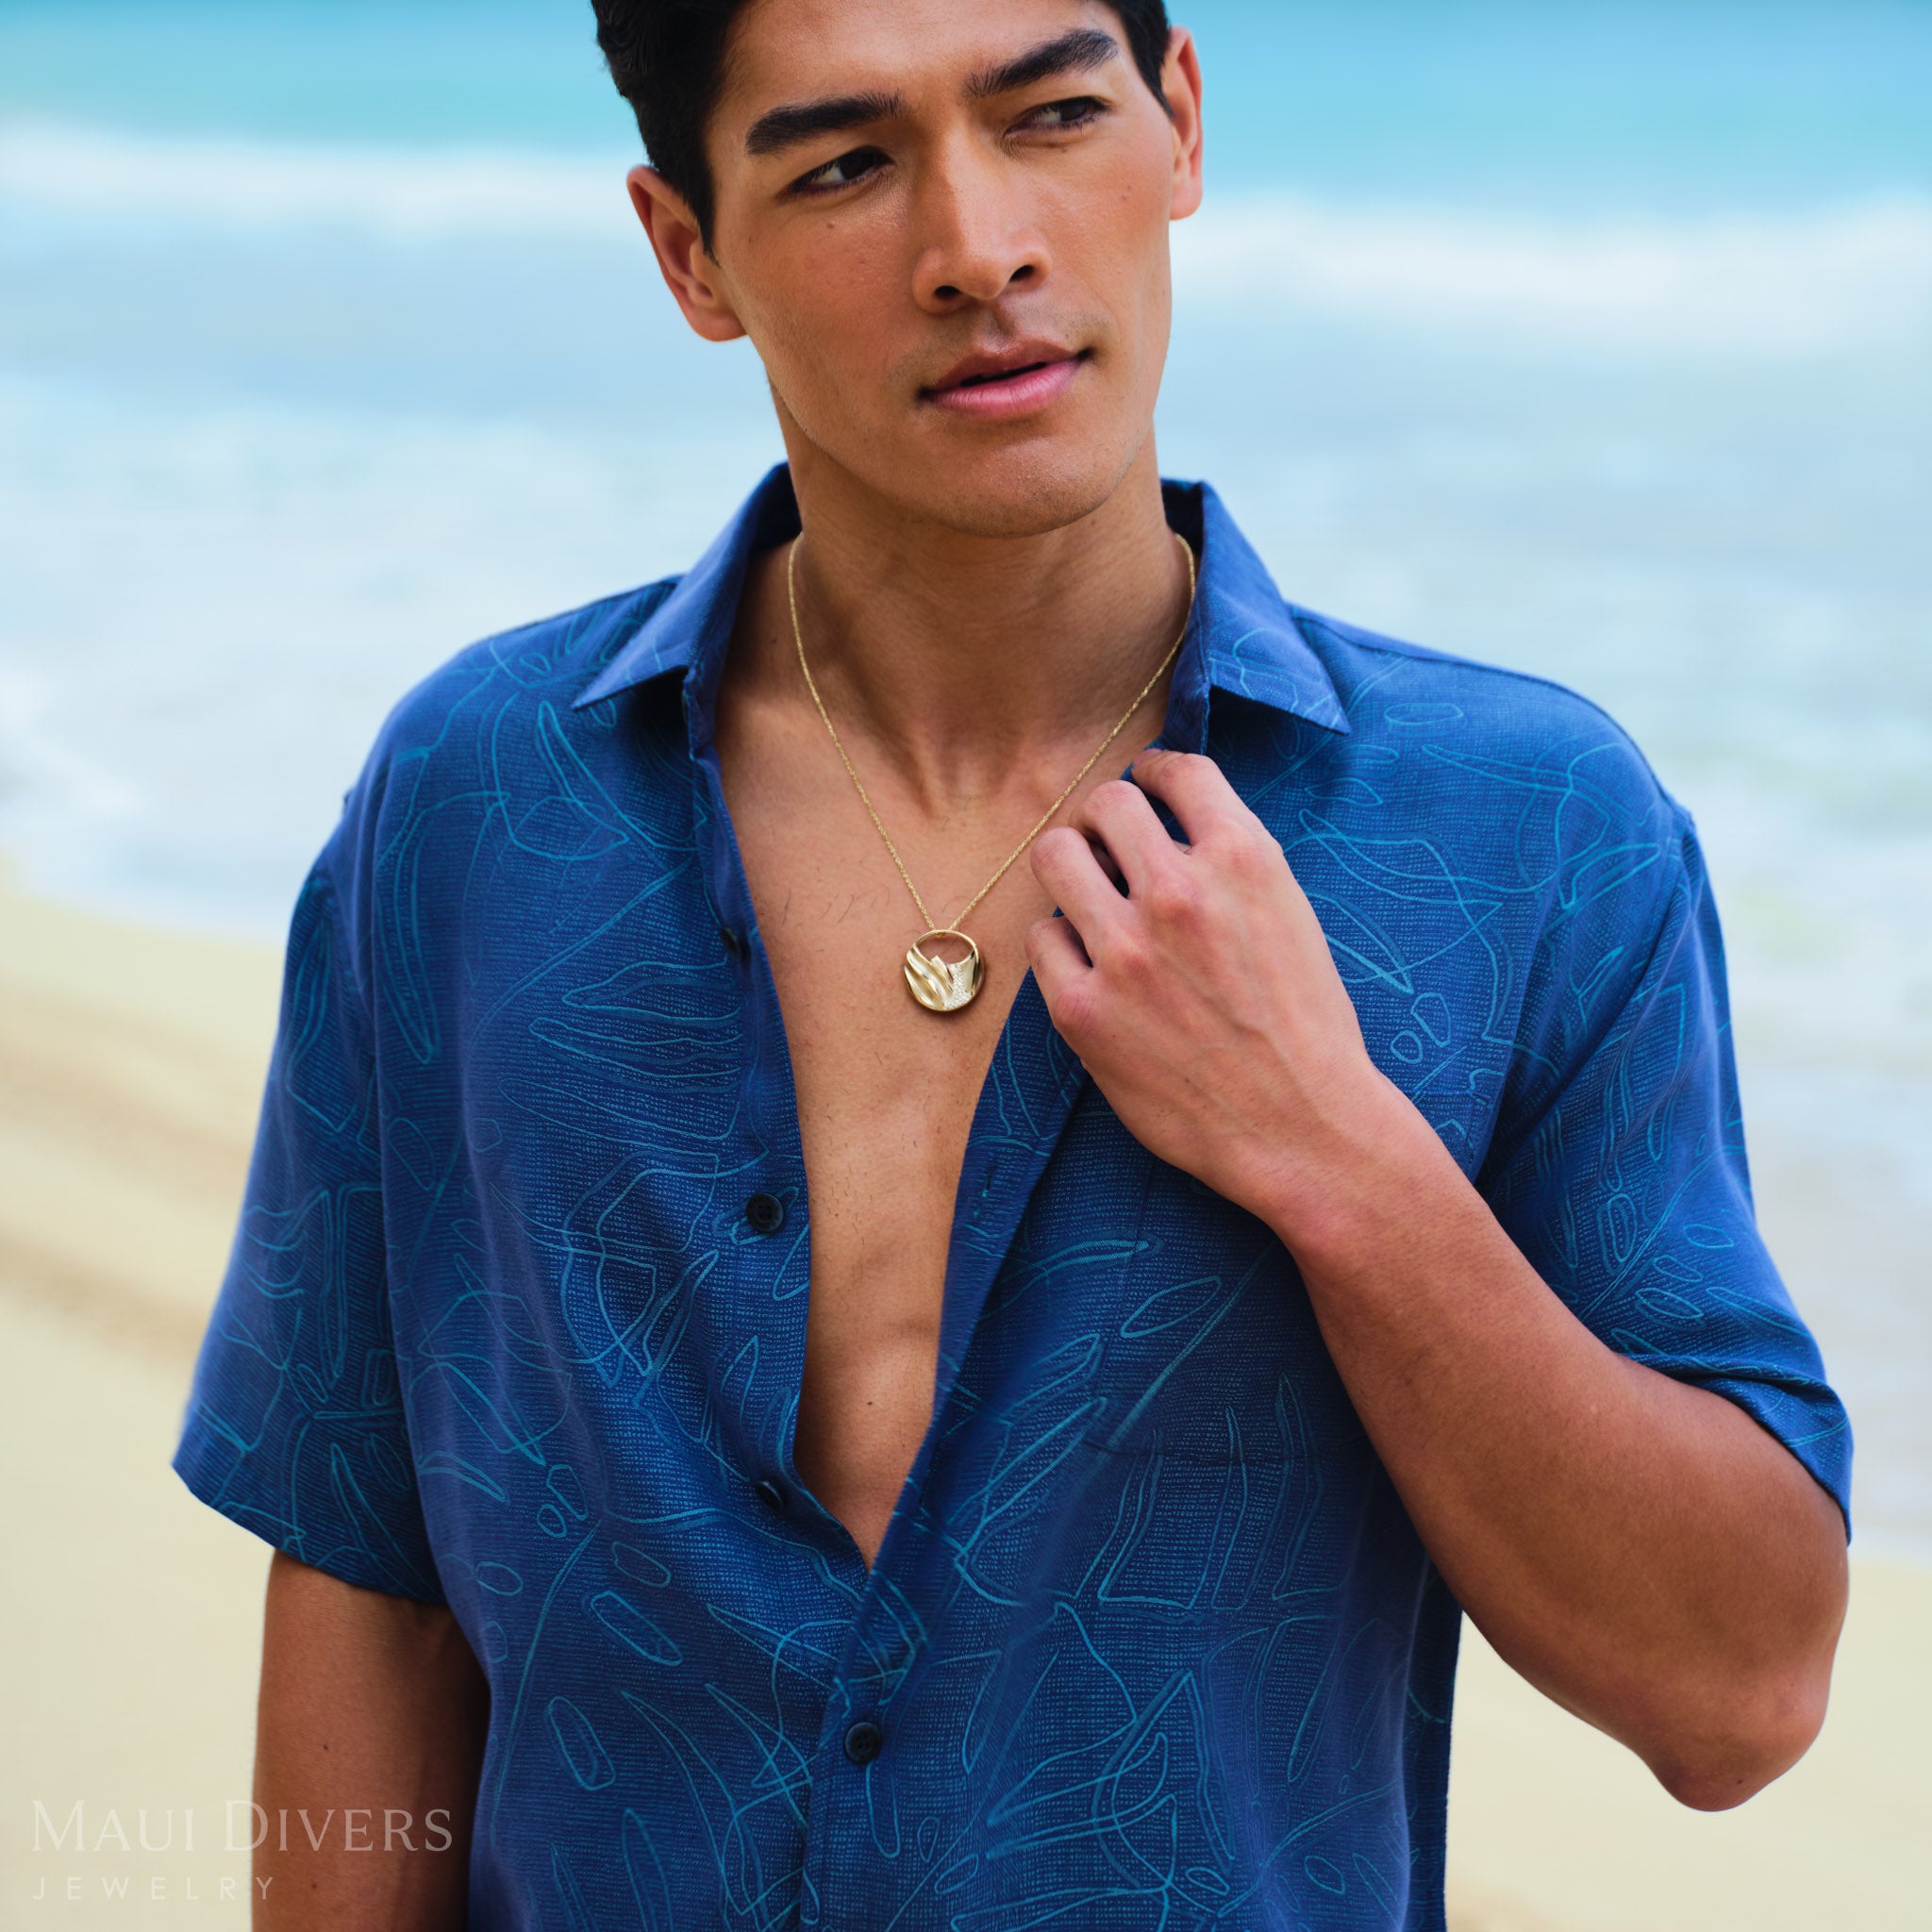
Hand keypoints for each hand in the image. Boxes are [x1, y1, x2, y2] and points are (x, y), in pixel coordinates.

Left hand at [1027, 749, 1410, 1236]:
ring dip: (1072, 869)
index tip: (1148, 785)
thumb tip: (1175, 823)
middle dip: (1107, 820)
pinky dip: (1062, 946)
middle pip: (1105, 802)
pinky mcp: (1083, 1009)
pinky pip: (1042, 939)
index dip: (1156, 771)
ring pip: (1056, 856)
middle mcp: (1178, 892)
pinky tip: (1089, 966)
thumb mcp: (1291, 916)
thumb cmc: (1306, 1029)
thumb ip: (1233, 864)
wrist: (1302, 1128)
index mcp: (1243, 858)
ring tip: (1089, 896)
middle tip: (1111, 848)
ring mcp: (1124, 951)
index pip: (1176, 769)